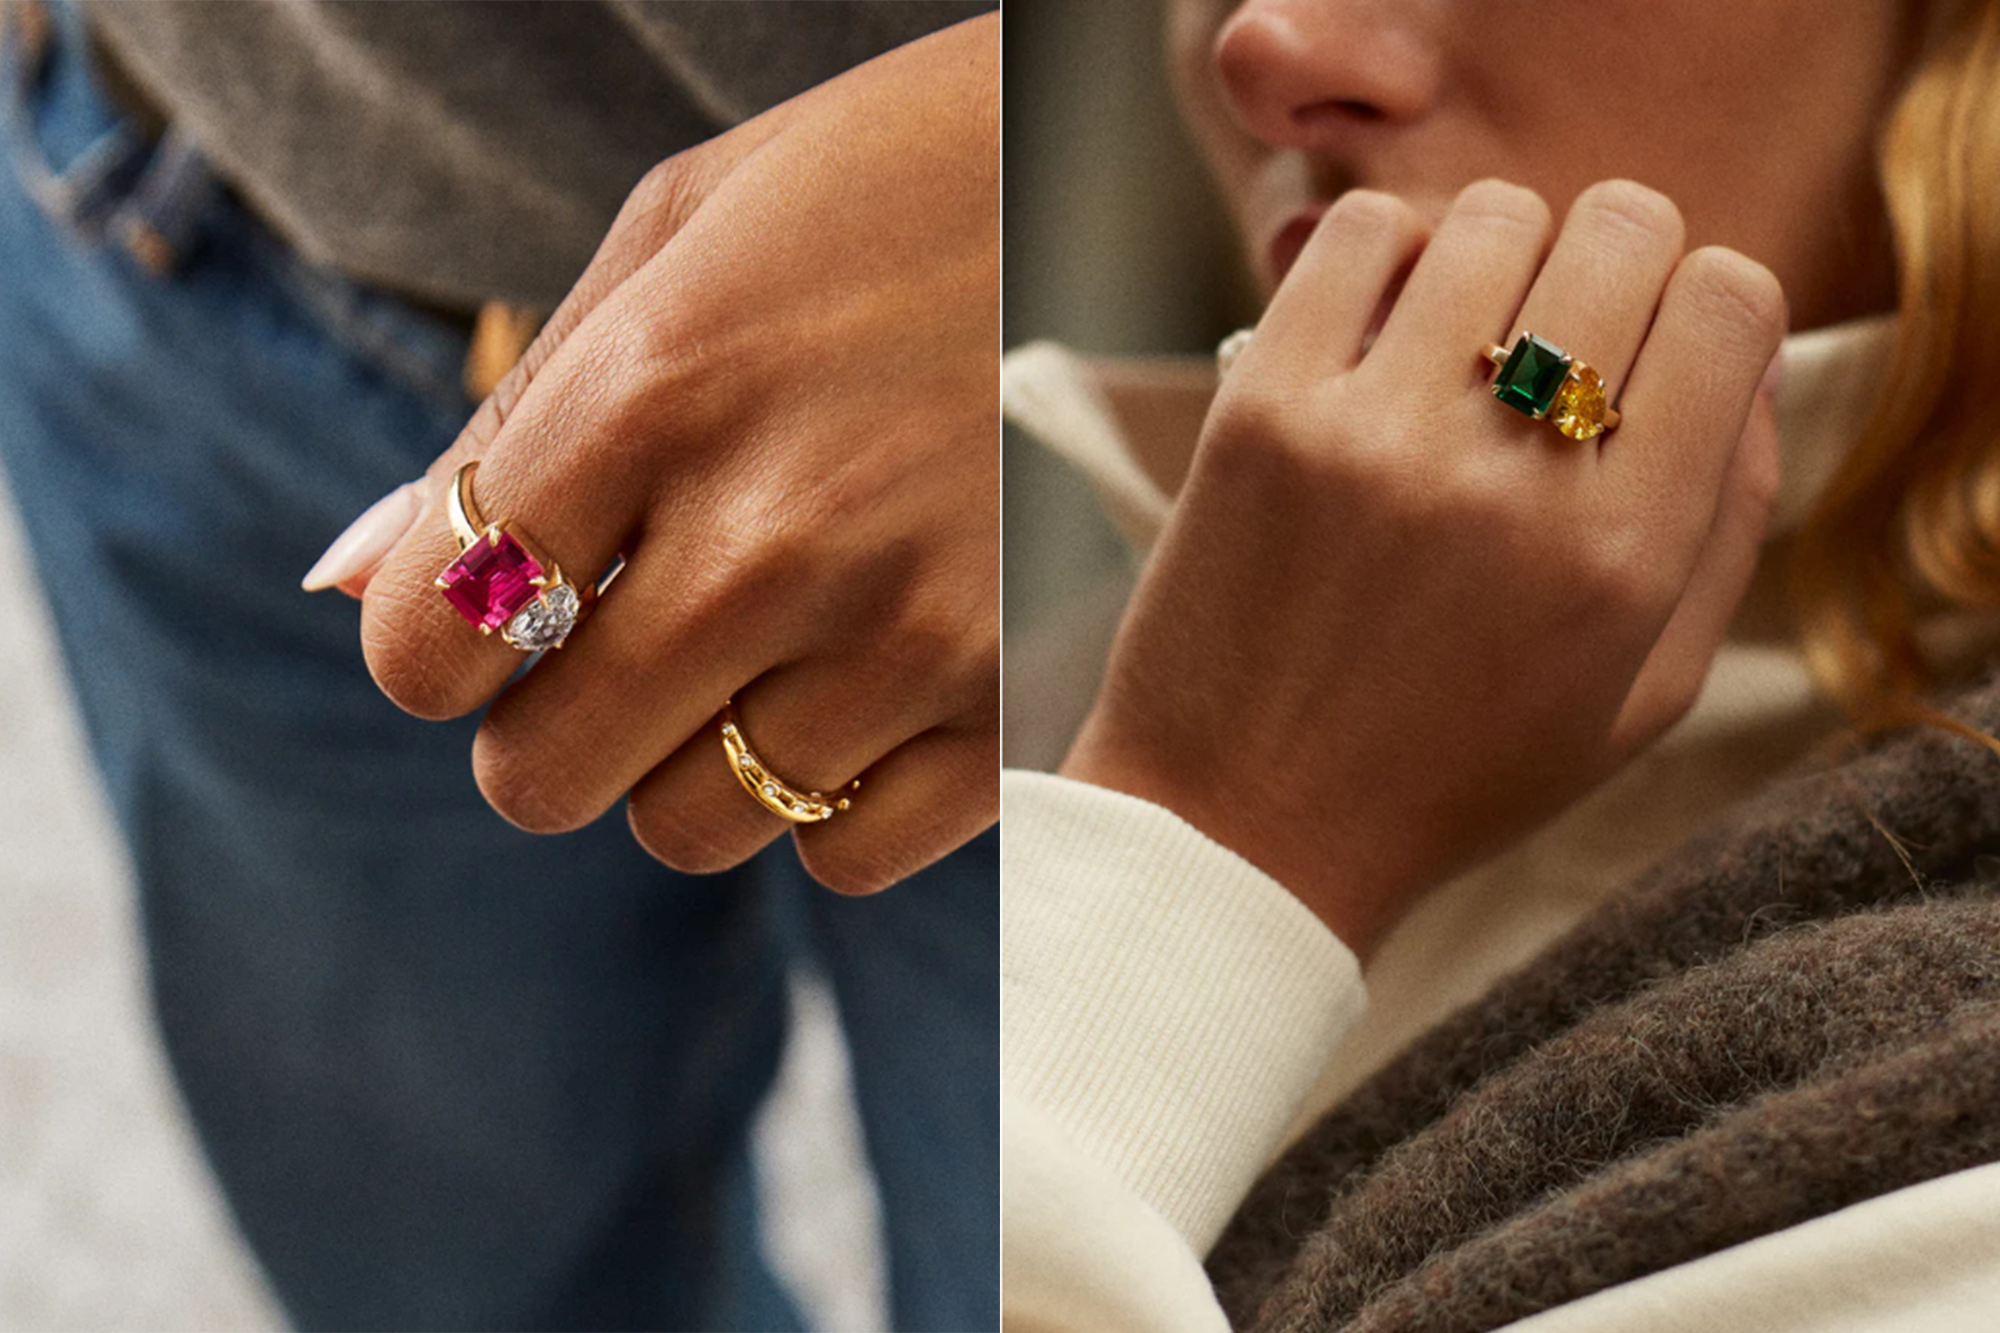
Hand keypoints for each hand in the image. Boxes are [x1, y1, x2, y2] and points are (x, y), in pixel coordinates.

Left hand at [328, 16, 998, 892]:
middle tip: (626, 635)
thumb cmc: (904, 180)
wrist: (1170, 188)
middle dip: (551, 721)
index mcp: (660, 388)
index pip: (432, 645)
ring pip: (694, 829)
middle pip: (542, 777)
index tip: (499, 614)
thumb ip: (508, 420)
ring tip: (771, 638)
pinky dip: (827, 797)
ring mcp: (913, 638)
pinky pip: (846, 857)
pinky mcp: (1020, 708)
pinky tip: (865, 687)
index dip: (439, 648)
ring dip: (694, 756)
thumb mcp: (688, 233)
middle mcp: (776, 538)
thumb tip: (344, 586)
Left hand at [1061, 179, 1784, 954]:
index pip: (1732, 301)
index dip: (1710, 309)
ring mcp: (1375, 431)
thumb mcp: (1642, 694)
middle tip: (1567, 337)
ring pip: (1495, 214)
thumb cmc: (1452, 770)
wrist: (1242, 825)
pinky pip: (1357, 232)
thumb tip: (1741, 360)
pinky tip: (1383, 330)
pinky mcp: (1260, 408)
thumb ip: (1724, 523)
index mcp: (1623, 551)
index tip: (1662, 353)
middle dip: (1619, 266)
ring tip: (1469, 338)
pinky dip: (1388, 253)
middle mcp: (1511, 476)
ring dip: (1503, 257)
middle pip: (1626, 230)